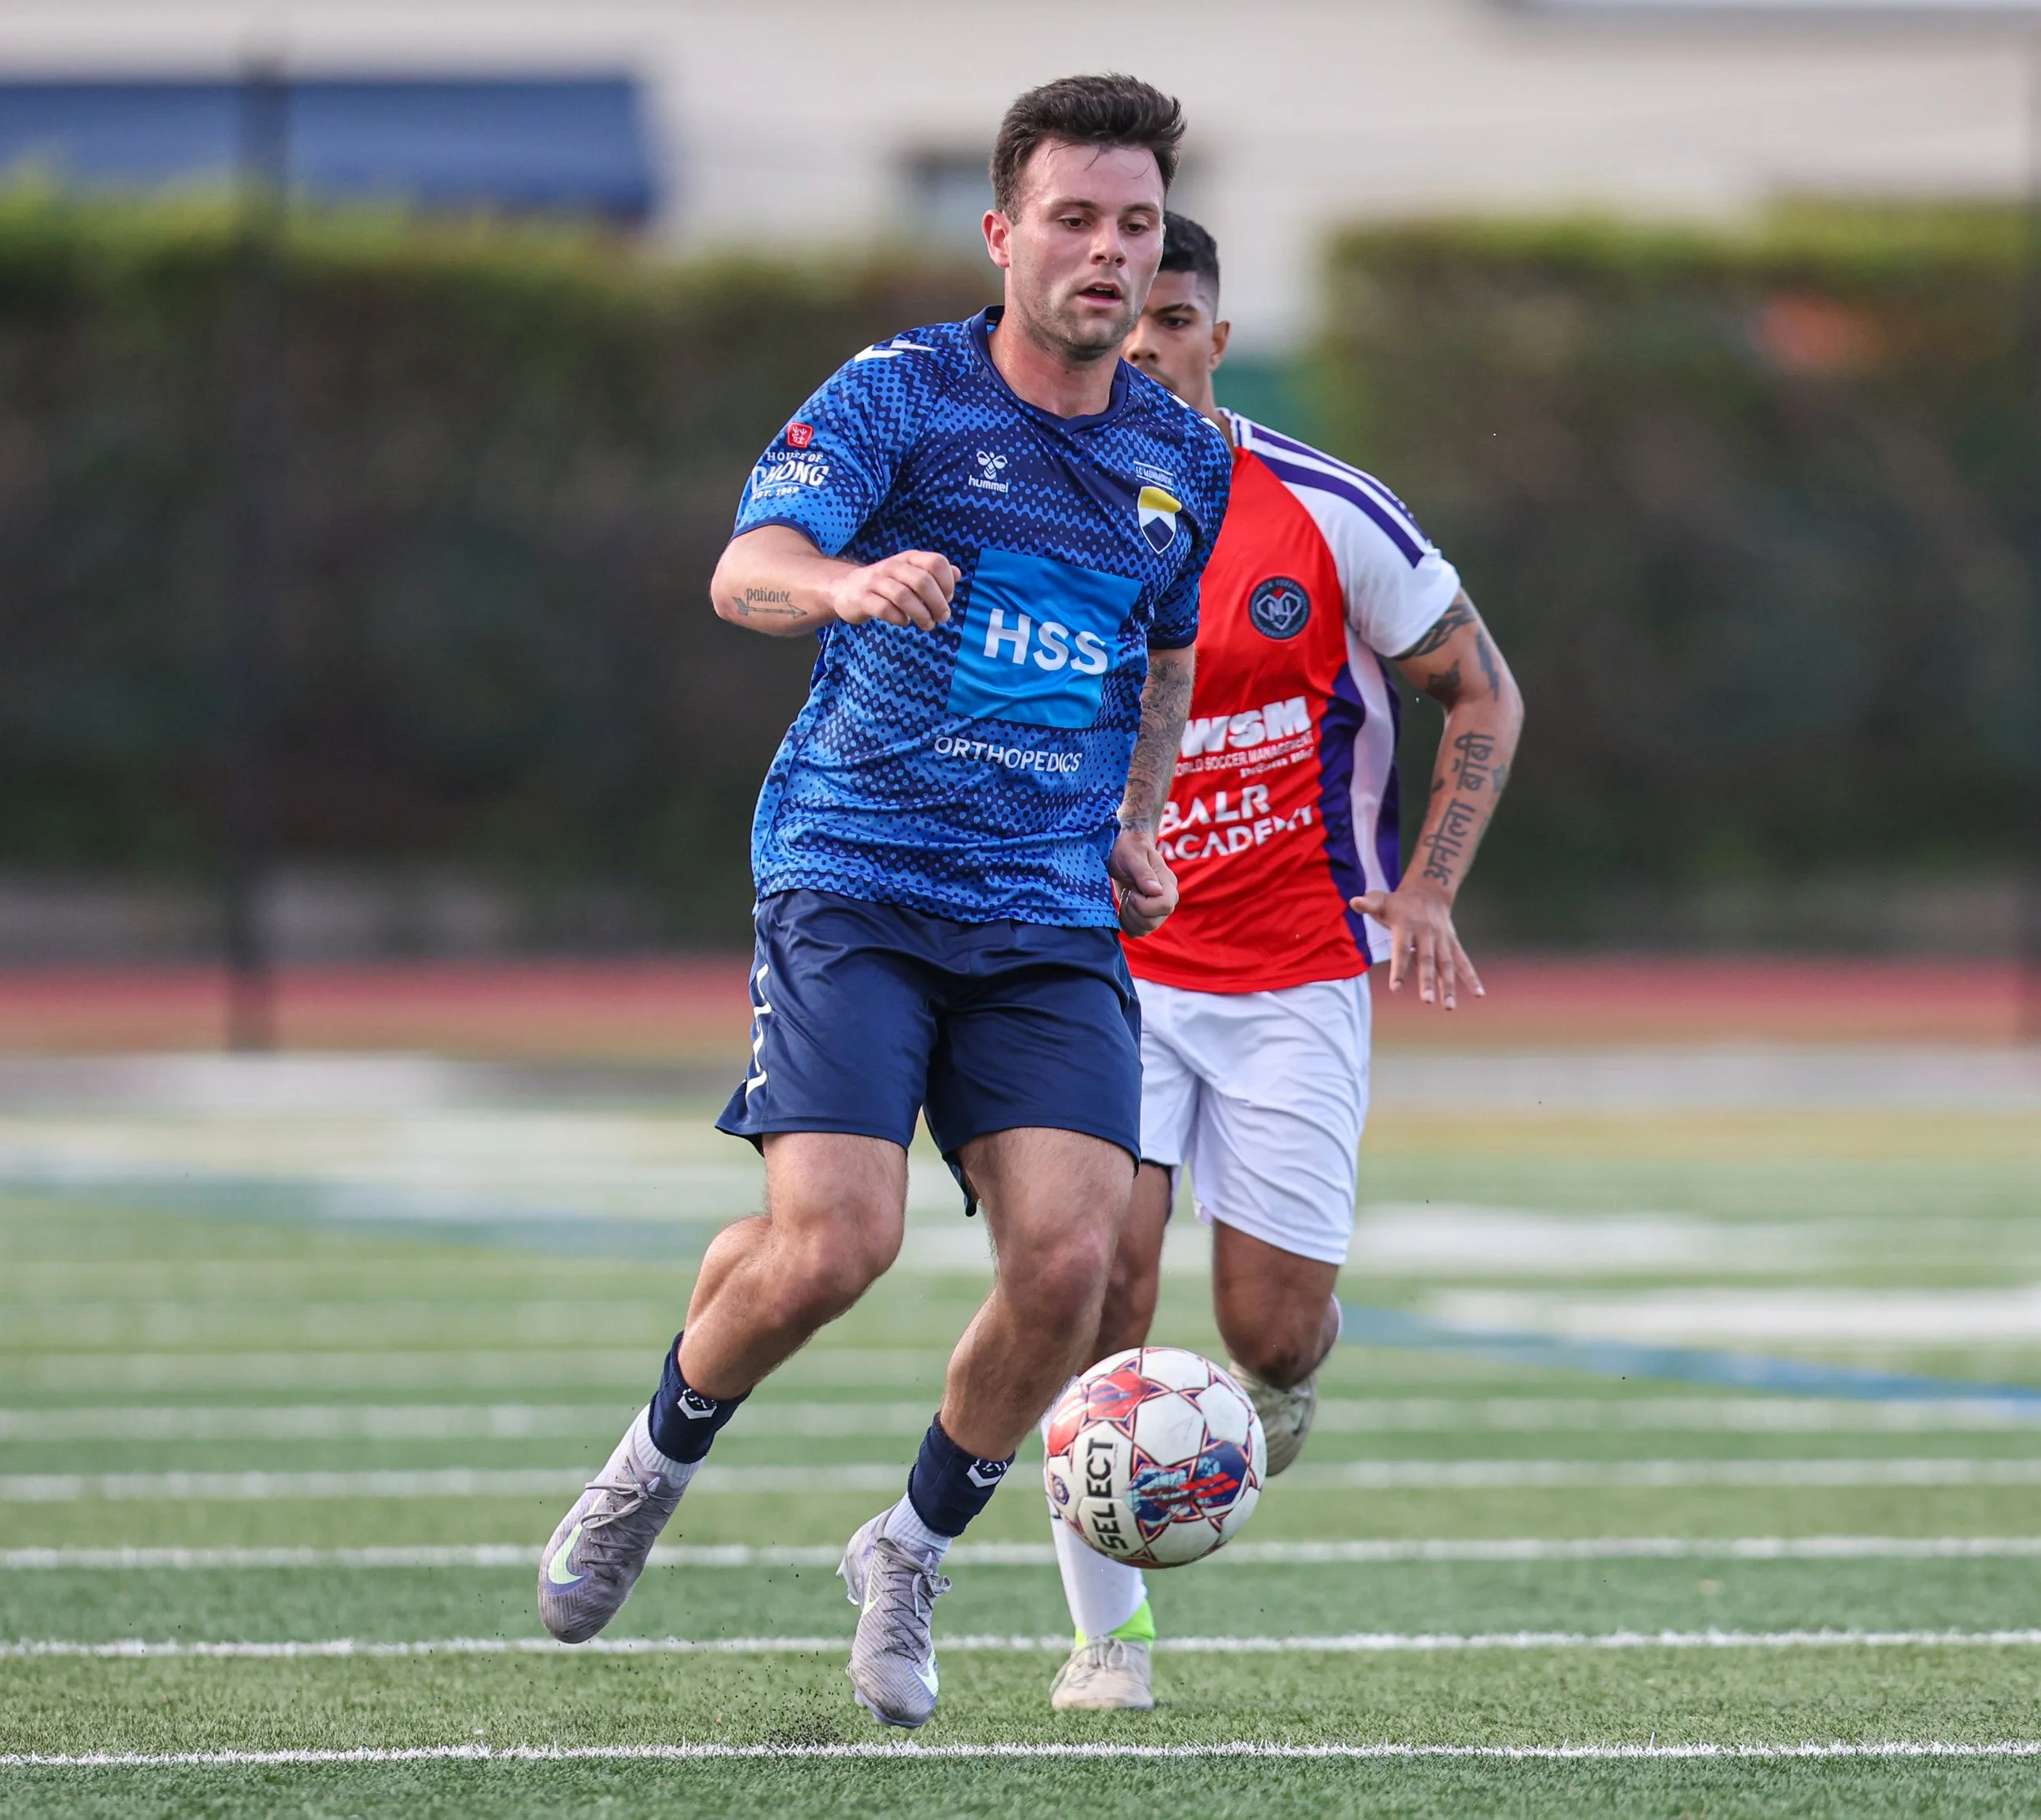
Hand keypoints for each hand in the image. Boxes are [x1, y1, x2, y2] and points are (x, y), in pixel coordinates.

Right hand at [827, 550, 957, 629]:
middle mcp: (892, 566)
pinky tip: (904, 622)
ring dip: (921, 614)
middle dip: (937, 603)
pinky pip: (884, 609)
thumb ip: (934, 575)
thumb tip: (958, 573)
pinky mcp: (862, 598)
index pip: (936, 562)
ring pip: (903, 596)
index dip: (947, 583)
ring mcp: (875, 582)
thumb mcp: (911, 575)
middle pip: (922, 581)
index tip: (947, 599)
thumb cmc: (886, 585)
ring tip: (928, 625)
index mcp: (908, 558)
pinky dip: (899, 619)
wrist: (846, 588)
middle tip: (942, 618)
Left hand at [1109, 827, 1177, 937]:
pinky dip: (1126, 924)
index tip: (1131, 891)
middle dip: (1133, 911)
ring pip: (1145, 929)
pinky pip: (1137, 932)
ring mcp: (1157, 910)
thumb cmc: (1128, 849)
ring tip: (1126, 897)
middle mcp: (1167, 898)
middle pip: (1153, 922)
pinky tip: (1123, 907)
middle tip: (1127, 893)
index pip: (1164, 906)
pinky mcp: (1146, 916)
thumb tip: (1155, 891)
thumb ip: (1143, 874)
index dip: (1143, 904)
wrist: (1124, 850)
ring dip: (1128, 917)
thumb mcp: (1133, 856)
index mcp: (1167, 883)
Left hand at [1349, 881, 1482, 1009]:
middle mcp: (1427, 934)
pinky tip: (1479, 994)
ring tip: (1448, 1007)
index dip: (1399, 967)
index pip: (1402, 949)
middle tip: (1426, 1001)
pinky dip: (1471, 977)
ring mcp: (1442, 940)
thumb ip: (1369, 903)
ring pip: (1446, 964)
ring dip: (1448, 986)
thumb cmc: (1399, 902)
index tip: (1396, 988)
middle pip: (1427, 960)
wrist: (1430, 891)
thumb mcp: (1382, 899)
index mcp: (1407, 925)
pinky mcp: (1452, 944)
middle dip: (1427, 981)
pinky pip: (1463, 961)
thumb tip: (1354, 902)